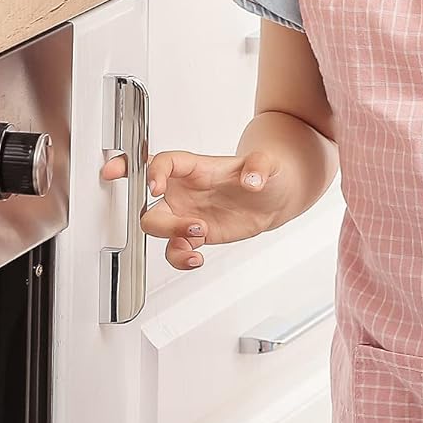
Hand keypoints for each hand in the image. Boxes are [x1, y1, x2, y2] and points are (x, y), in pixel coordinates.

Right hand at [103, 149, 291, 270]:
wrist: (273, 199)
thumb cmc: (264, 174)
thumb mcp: (268, 163)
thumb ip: (259, 166)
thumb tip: (253, 179)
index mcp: (195, 167)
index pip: (164, 163)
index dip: (153, 173)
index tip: (156, 186)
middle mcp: (183, 190)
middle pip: (149, 203)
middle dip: (161, 220)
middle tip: (192, 226)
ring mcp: (185, 213)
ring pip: (156, 227)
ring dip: (171, 236)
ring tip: (200, 237)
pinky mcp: (194, 234)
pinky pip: (175, 249)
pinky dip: (180, 258)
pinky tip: (197, 259)